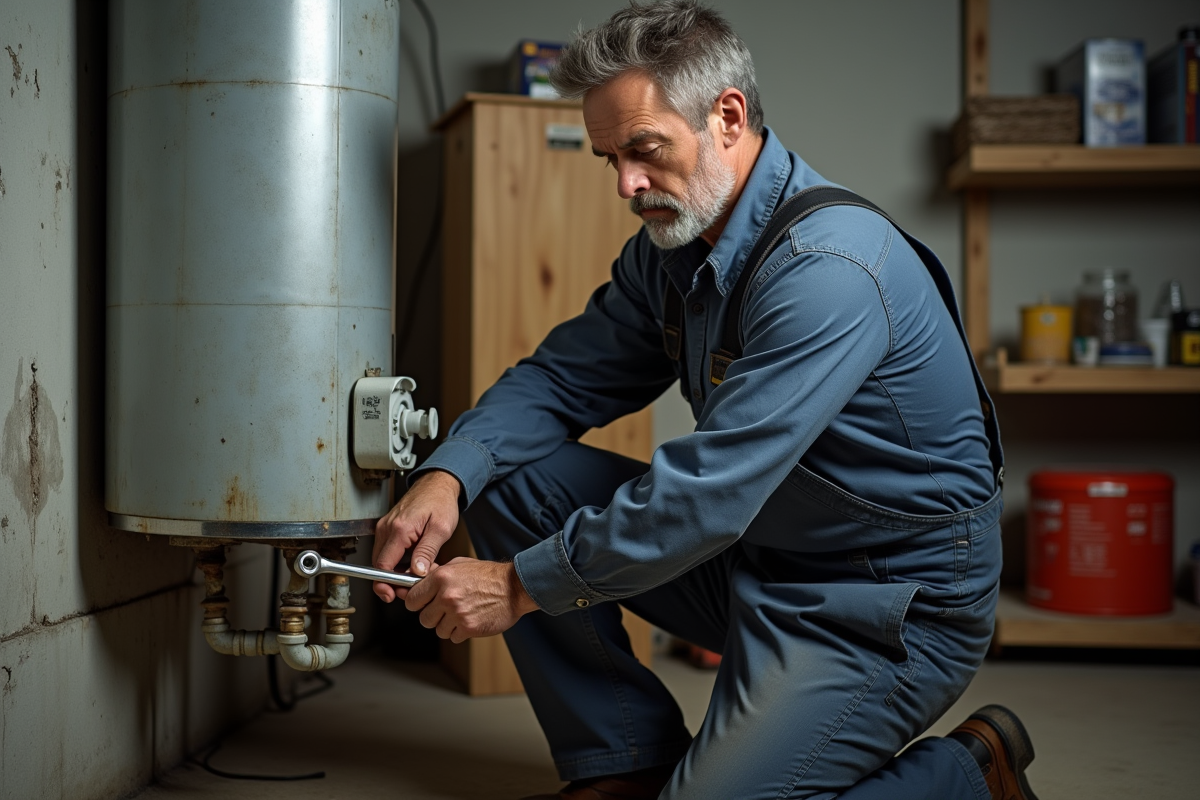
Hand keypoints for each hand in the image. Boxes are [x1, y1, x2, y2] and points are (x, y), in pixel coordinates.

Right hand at [372, 470, 461, 602]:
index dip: (385, 584)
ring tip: (417, 573)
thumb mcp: (440, 529)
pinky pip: (387, 550)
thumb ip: (427, 552)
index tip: (391, 594)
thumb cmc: (440, 501)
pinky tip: (412, 563)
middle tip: (411, 588)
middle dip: (392, 580)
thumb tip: (417, 573)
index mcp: (399, 529)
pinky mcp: (389, 527)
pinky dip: (397, 561)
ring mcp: (386, 527)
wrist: (438, 483)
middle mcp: (387, 527)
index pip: (382, 565)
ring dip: (395, 571)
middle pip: (379, 564)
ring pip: (382, 558)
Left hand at [403, 558, 539, 642]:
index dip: (416, 603)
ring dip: (447, 625)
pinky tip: (470, 620)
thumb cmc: (489, 575)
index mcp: (441, 578)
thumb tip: (416, 583)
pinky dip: (460, 632)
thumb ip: (436, 574)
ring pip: (438, 630)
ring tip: (462, 614)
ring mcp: (457, 613)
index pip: (411, 599)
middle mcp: (447, 596)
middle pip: (423, 618)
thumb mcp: (459, 565)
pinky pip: (453, 637)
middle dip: (433, 616)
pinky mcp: (468, 627)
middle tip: (445, 610)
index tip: (422, 604)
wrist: (514, 587)